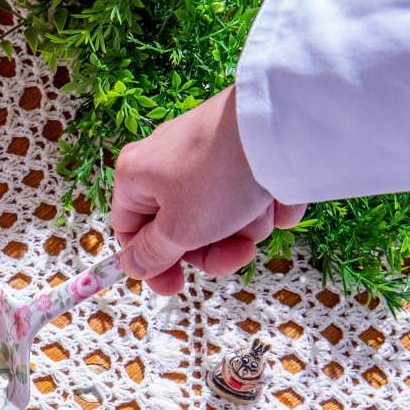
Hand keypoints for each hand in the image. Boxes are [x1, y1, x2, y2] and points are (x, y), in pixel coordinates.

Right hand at [111, 85, 305, 293]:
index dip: (152, 264)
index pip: (130, 230)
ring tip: (261, 212)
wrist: (279, 124)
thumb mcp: (179, 230)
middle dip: (212, 248)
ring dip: (243, 226)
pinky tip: (279, 196)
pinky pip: (248, 191)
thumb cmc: (218, 175)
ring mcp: (207, 152)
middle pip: (180, 227)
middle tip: (237, 255)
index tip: (177, 285)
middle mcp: (166, 159)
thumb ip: (153, 254)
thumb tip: (133, 266)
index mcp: (136, 175)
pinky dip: (265, 202)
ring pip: (219, 213)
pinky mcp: (242, 148)